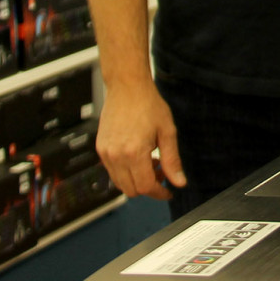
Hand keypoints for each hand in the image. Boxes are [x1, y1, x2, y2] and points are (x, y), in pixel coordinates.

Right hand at [95, 81, 186, 200]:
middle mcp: (115, 156)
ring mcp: (105, 153)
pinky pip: (112, 171)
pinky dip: (126, 171)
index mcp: (134, 153)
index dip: (159, 193)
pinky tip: (139, 156)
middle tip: (162, 172)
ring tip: (151, 161)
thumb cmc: (148, 105)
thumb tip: (179, 182)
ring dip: (137, 180)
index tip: (169, 191)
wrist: (127, 87)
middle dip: (149, 187)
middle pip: (131, 190)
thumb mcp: (168, 132)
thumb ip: (172, 160)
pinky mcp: (100, 149)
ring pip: (120, 183)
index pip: (145, 187)